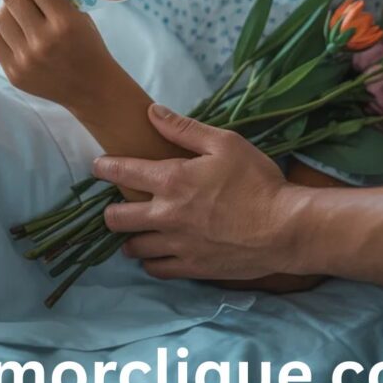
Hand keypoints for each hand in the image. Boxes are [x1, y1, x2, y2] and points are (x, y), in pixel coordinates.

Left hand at [0, 0, 111, 109]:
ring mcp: (26, 59)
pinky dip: (3, 29)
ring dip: (6, 5)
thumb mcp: (80, 16)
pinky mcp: (14, 73)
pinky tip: (15, 27)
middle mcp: (43, 40)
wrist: (92, 89)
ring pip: (0, 18)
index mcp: (65, 22)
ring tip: (17, 2)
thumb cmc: (88, 45)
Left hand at [94, 105, 306, 281]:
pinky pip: (156, 270)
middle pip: (117, 219)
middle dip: (110, 211)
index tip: (98, 166)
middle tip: (115, 205)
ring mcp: (177, 245)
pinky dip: (151, 261)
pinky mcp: (192, 268)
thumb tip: (153, 112)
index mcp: (172, 180)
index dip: (104, 168)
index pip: (123, 173)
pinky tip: (156, 253)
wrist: (284, 228)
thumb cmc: (257, 180)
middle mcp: (166, 215)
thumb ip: (185, 129)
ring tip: (135, 231)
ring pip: (134, 248)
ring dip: (130, 238)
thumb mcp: (225, 143)